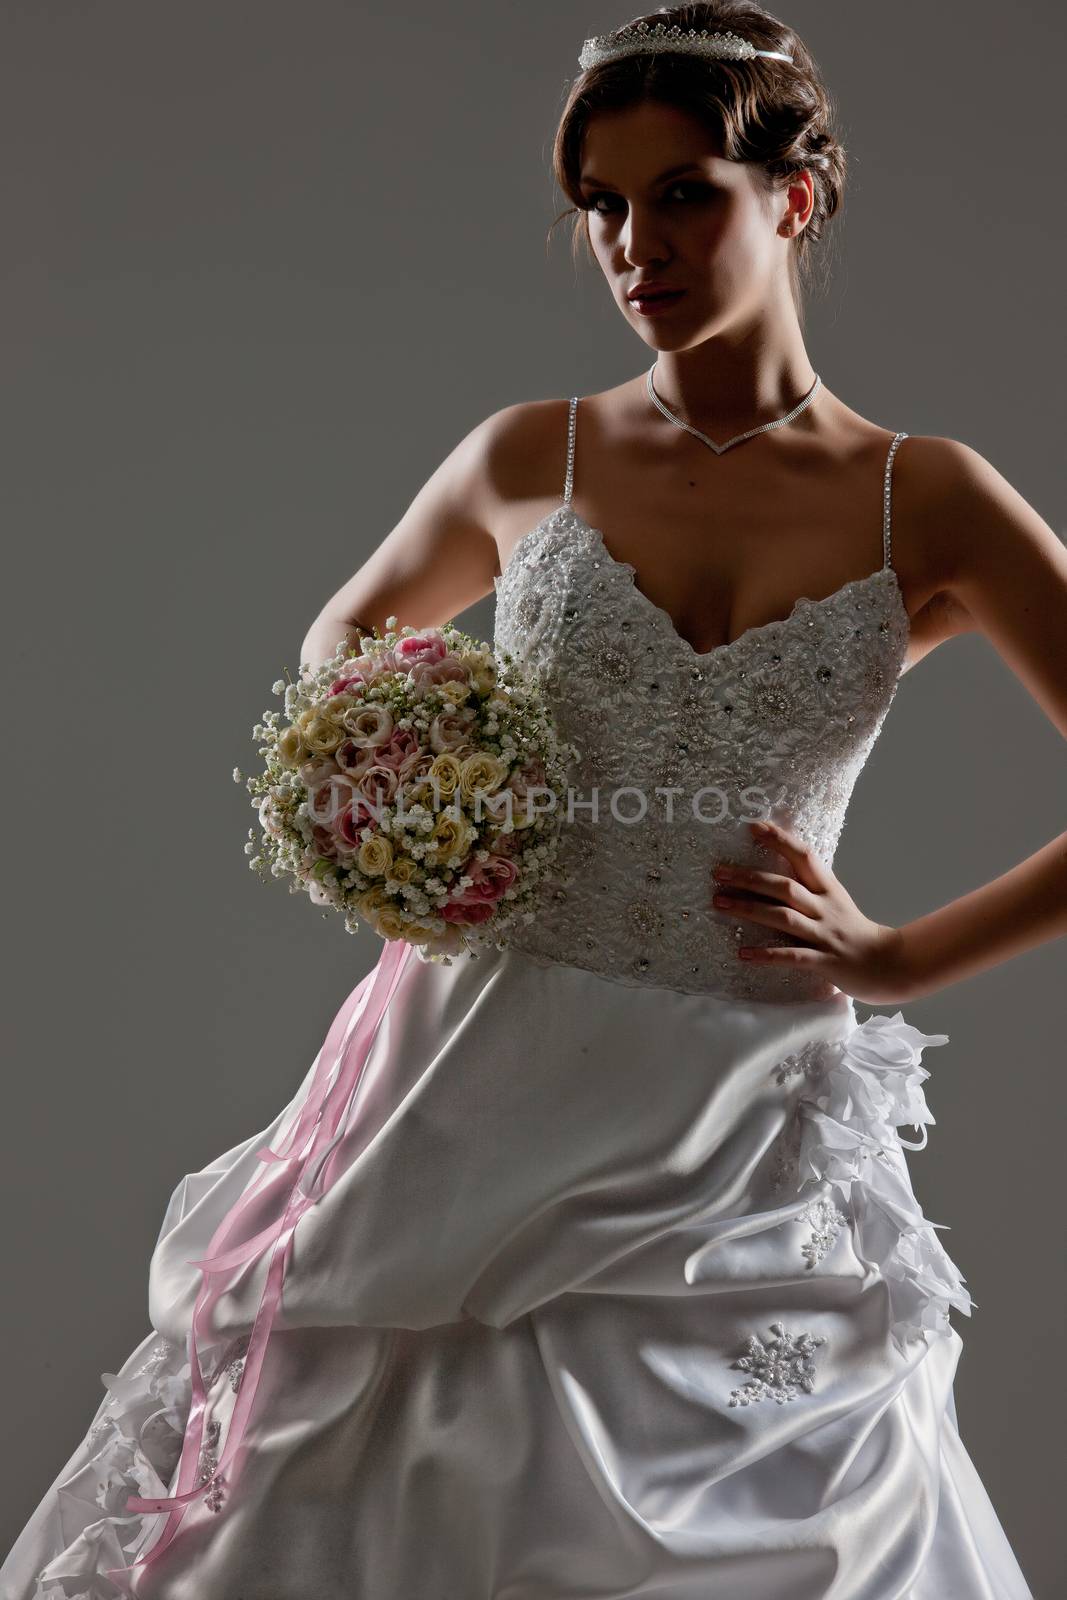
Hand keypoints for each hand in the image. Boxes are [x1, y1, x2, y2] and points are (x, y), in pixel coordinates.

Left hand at [709, 819, 909, 1004]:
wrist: (888, 964)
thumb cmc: (853, 930)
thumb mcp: (834, 900)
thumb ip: (809, 886)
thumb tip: (774, 868)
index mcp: (828, 889)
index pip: (804, 856)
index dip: (780, 840)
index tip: (753, 827)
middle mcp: (825, 908)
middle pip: (785, 887)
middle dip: (749, 878)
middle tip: (718, 873)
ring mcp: (825, 935)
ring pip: (784, 918)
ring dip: (749, 909)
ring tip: (720, 904)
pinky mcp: (824, 961)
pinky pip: (792, 956)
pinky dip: (766, 955)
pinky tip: (743, 953)